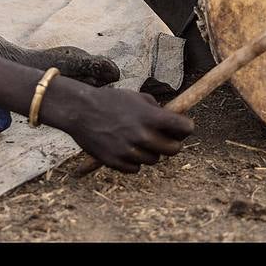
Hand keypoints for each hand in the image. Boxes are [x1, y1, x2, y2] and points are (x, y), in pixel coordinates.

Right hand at [52, 80, 193, 173]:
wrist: (80, 110)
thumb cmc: (109, 101)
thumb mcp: (136, 97)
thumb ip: (156, 109)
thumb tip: (172, 121)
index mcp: (150, 117)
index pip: (185, 128)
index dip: (186, 128)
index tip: (182, 128)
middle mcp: (142, 136)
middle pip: (174, 150)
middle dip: (172, 144)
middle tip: (164, 139)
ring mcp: (129, 151)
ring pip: (154, 160)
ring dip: (150, 152)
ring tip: (137, 140)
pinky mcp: (116, 162)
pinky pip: (136, 168)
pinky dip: (134, 161)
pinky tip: (125, 148)